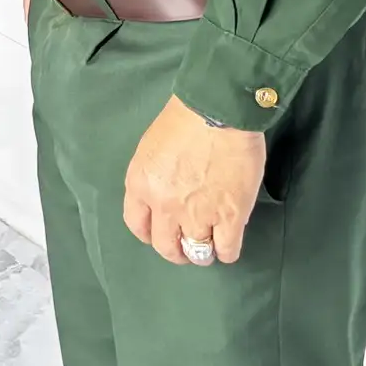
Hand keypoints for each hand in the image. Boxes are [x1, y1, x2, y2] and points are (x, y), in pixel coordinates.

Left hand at [124, 95, 266, 265]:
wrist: (216, 113)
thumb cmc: (184, 120)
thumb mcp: (151, 149)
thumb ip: (152, 178)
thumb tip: (162, 197)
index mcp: (140, 185)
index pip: (136, 224)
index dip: (149, 234)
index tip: (158, 235)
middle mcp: (164, 206)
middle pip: (166, 246)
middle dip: (176, 251)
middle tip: (186, 248)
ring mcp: (197, 215)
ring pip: (197, 253)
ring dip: (203, 251)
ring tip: (210, 244)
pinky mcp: (229, 217)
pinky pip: (227, 251)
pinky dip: (227, 251)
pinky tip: (228, 242)